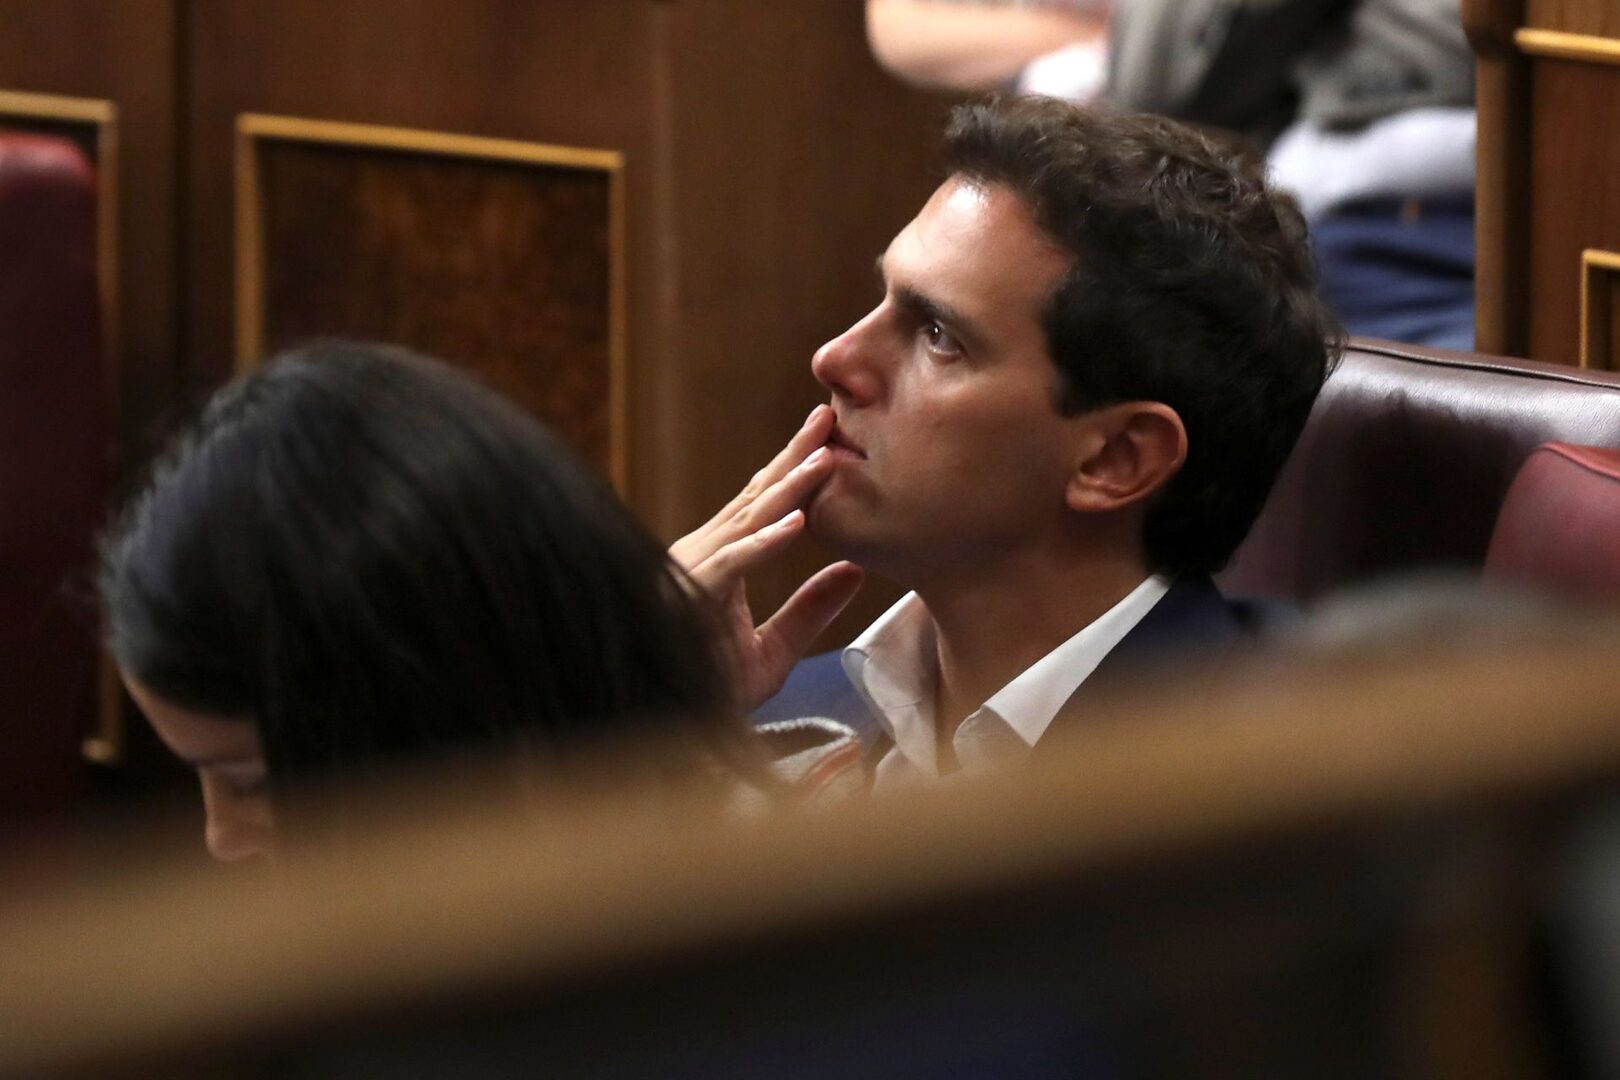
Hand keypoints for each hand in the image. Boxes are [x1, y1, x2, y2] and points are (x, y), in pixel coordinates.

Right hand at [671, 405, 864, 711]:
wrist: (665, 732)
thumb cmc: (710, 690)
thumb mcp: (775, 650)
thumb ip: (811, 610)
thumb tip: (856, 571)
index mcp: (719, 561)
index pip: (761, 506)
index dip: (795, 470)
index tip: (830, 437)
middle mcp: (702, 555)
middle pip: (755, 498)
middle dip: (794, 456)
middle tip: (829, 416)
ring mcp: (693, 573)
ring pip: (747, 522)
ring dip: (790, 490)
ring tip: (827, 460)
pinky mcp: (690, 598)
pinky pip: (731, 566)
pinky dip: (765, 544)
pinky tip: (797, 524)